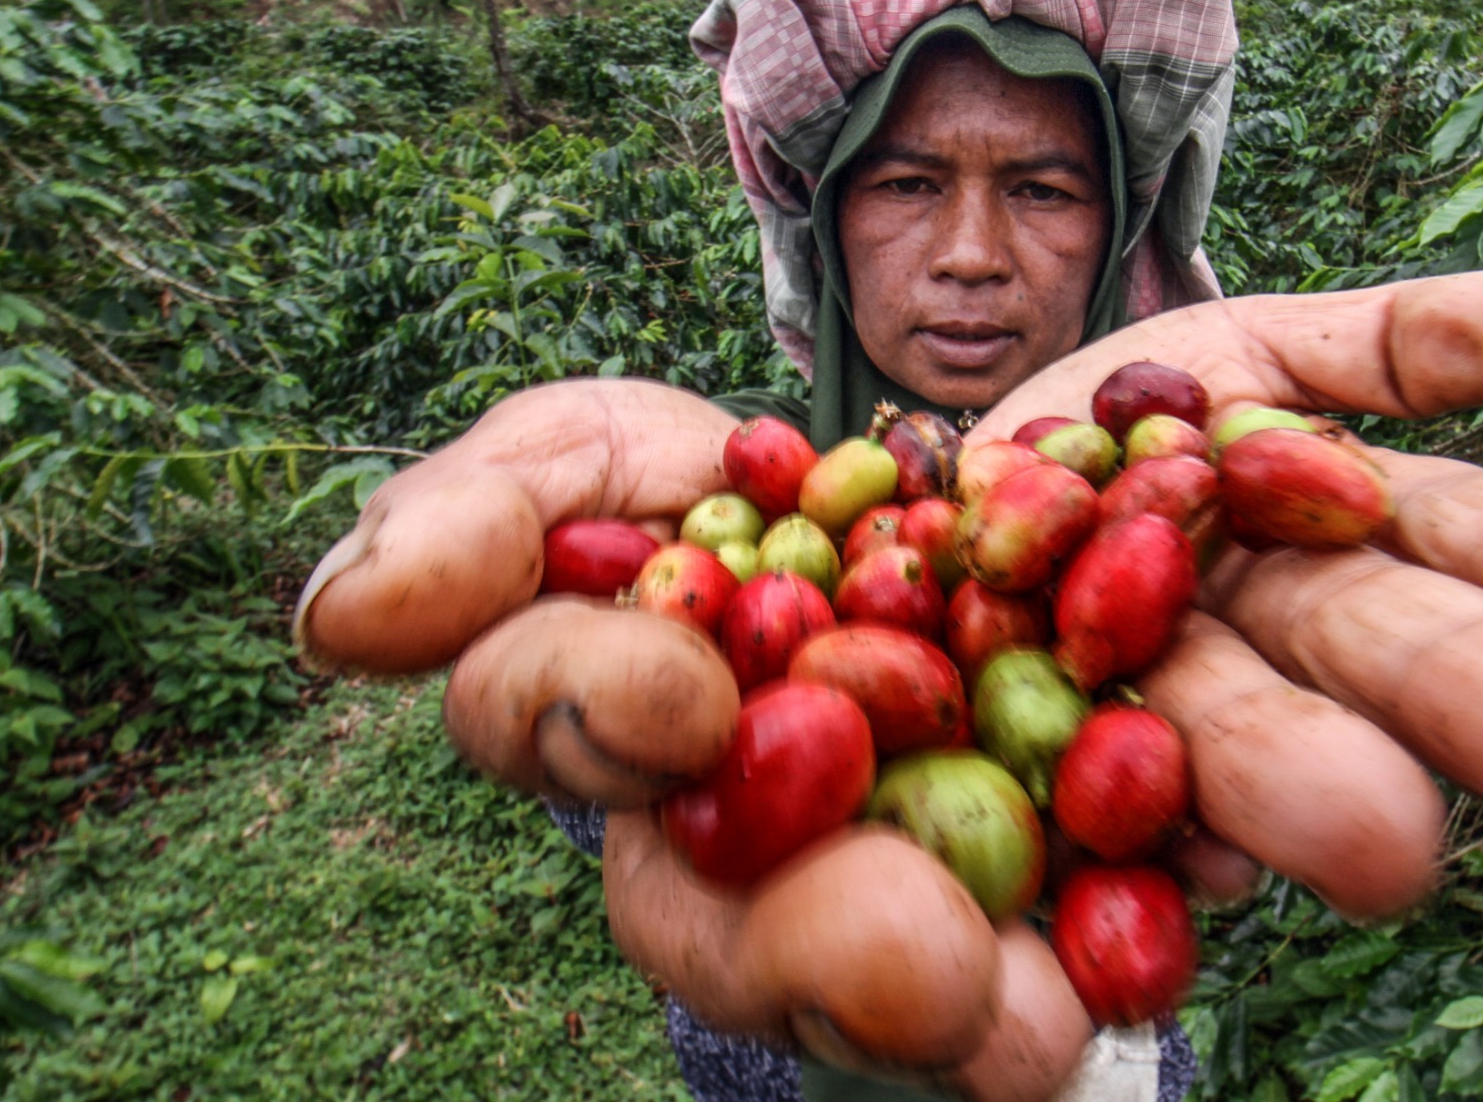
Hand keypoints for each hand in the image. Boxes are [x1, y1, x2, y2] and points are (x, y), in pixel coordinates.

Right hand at [294, 377, 1096, 1094]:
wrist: (918, 521)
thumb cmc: (711, 495)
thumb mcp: (589, 456)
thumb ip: (479, 517)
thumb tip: (338, 612)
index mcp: (607, 734)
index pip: (564, 736)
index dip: (596, 714)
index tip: (676, 692)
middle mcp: (726, 848)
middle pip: (736, 929)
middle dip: (809, 946)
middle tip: (904, 955)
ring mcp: (872, 879)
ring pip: (896, 981)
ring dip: (966, 1009)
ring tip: (1033, 1024)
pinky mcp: (1024, 889)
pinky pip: (1061, 945)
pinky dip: (1104, 958)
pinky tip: (1144, 966)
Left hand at [974, 270, 1482, 901]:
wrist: (894, 504)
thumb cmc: (1097, 429)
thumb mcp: (1243, 355)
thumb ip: (1400, 344)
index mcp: (1324, 546)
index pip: (1473, 557)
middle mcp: (1254, 647)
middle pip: (1386, 670)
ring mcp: (1137, 716)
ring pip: (1236, 747)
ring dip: (1314, 792)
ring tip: (1388, 844)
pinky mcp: (1023, 781)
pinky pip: (1070, 819)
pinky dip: (1128, 864)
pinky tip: (1187, 883)